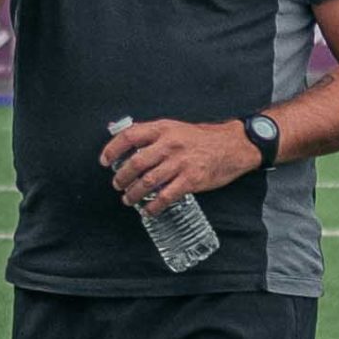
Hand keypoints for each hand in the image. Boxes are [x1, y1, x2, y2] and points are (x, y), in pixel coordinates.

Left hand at [102, 118, 261, 216]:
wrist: (233, 145)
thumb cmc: (203, 138)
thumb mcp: (176, 127)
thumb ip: (153, 134)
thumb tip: (127, 140)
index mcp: (163, 129)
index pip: (129, 136)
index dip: (112, 149)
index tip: (104, 161)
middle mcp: (170, 144)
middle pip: (135, 163)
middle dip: (122, 177)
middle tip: (117, 185)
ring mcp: (181, 163)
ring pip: (148, 182)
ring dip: (134, 193)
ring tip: (128, 199)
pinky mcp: (191, 180)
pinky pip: (166, 196)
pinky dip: (153, 207)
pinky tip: (148, 211)